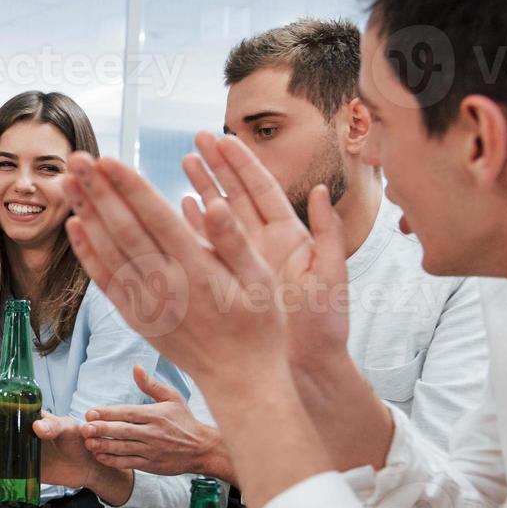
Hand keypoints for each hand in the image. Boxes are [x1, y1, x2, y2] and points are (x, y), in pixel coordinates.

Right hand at [0, 405, 133, 504]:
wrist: (87, 466)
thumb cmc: (80, 441)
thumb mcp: (69, 429)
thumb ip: (55, 426)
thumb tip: (37, 426)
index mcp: (27, 417)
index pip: (0, 410)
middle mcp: (19, 433)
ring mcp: (18, 452)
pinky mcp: (21, 470)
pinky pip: (1, 471)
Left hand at [62, 142, 335, 507]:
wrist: (239, 378)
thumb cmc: (259, 325)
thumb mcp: (262, 280)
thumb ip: (234, 241)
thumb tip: (214, 203)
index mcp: (197, 269)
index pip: (155, 219)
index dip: (129, 187)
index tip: (107, 160)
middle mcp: (166, 285)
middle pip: (123, 229)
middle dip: (97, 190)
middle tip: (76, 156)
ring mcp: (147, 302)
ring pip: (108, 251)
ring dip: (85, 213)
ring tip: (67, 180)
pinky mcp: (137, 316)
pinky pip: (106, 281)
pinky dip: (87, 253)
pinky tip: (74, 226)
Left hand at [82, 365, 233, 480]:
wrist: (202, 449)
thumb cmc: (185, 421)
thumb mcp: (172, 398)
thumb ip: (151, 385)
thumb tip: (136, 368)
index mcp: (155, 415)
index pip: (127, 413)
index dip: (107, 413)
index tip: (90, 413)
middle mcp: (153, 433)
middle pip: (122, 431)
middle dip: (102, 429)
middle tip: (84, 428)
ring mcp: (152, 450)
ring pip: (123, 448)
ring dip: (104, 446)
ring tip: (88, 443)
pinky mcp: (151, 465)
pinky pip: (128, 463)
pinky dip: (113, 461)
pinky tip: (100, 456)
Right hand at [184, 133, 349, 379]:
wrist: (307, 369)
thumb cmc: (324, 327)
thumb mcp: (331, 276)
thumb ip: (328, 233)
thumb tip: (322, 191)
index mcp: (291, 238)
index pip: (263, 190)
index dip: (244, 164)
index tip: (225, 139)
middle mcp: (265, 245)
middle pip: (236, 196)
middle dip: (217, 167)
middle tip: (195, 140)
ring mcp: (243, 263)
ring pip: (218, 218)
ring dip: (201, 190)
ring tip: (182, 164)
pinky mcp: (227, 283)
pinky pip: (206, 249)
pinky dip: (192, 228)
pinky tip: (175, 209)